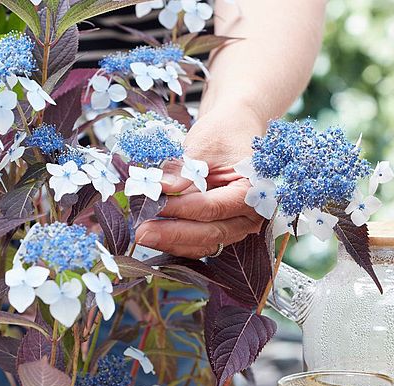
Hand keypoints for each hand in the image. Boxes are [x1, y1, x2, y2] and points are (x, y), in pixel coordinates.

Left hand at [134, 108, 264, 258]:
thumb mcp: (204, 143)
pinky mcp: (224, 231)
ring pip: (205, 244)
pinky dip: (177, 242)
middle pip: (211, 232)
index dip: (181, 209)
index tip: (154, 206)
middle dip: (173, 234)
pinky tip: (155, 237)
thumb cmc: (224, 134)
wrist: (236, 133)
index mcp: (253, 191)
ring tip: (143, 235)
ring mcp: (239, 227)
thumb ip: (184, 168)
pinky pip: (201, 244)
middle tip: (141, 232)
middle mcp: (251, 215)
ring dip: (172, 242)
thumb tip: (160, 188)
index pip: (213, 207)